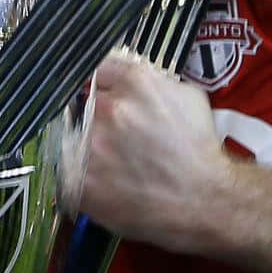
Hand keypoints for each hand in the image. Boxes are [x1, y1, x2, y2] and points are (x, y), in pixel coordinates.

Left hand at [75, 53, 226, 252]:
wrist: (205, 201)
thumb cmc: (198, 150)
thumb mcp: (186, 95)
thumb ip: (151, 78)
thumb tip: (126, 75)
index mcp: (133, 83)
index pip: (97, 71)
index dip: (103, 87)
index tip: (105, 98)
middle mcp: (107, 110)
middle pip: (83, 104)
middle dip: (96, 118)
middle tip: (117, 138)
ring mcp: (89, 146)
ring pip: (71, 137)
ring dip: (86, 146)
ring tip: (114, 163)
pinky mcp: (79, 181)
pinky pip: (66, 170)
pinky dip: (81, 175)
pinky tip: (105, 181)